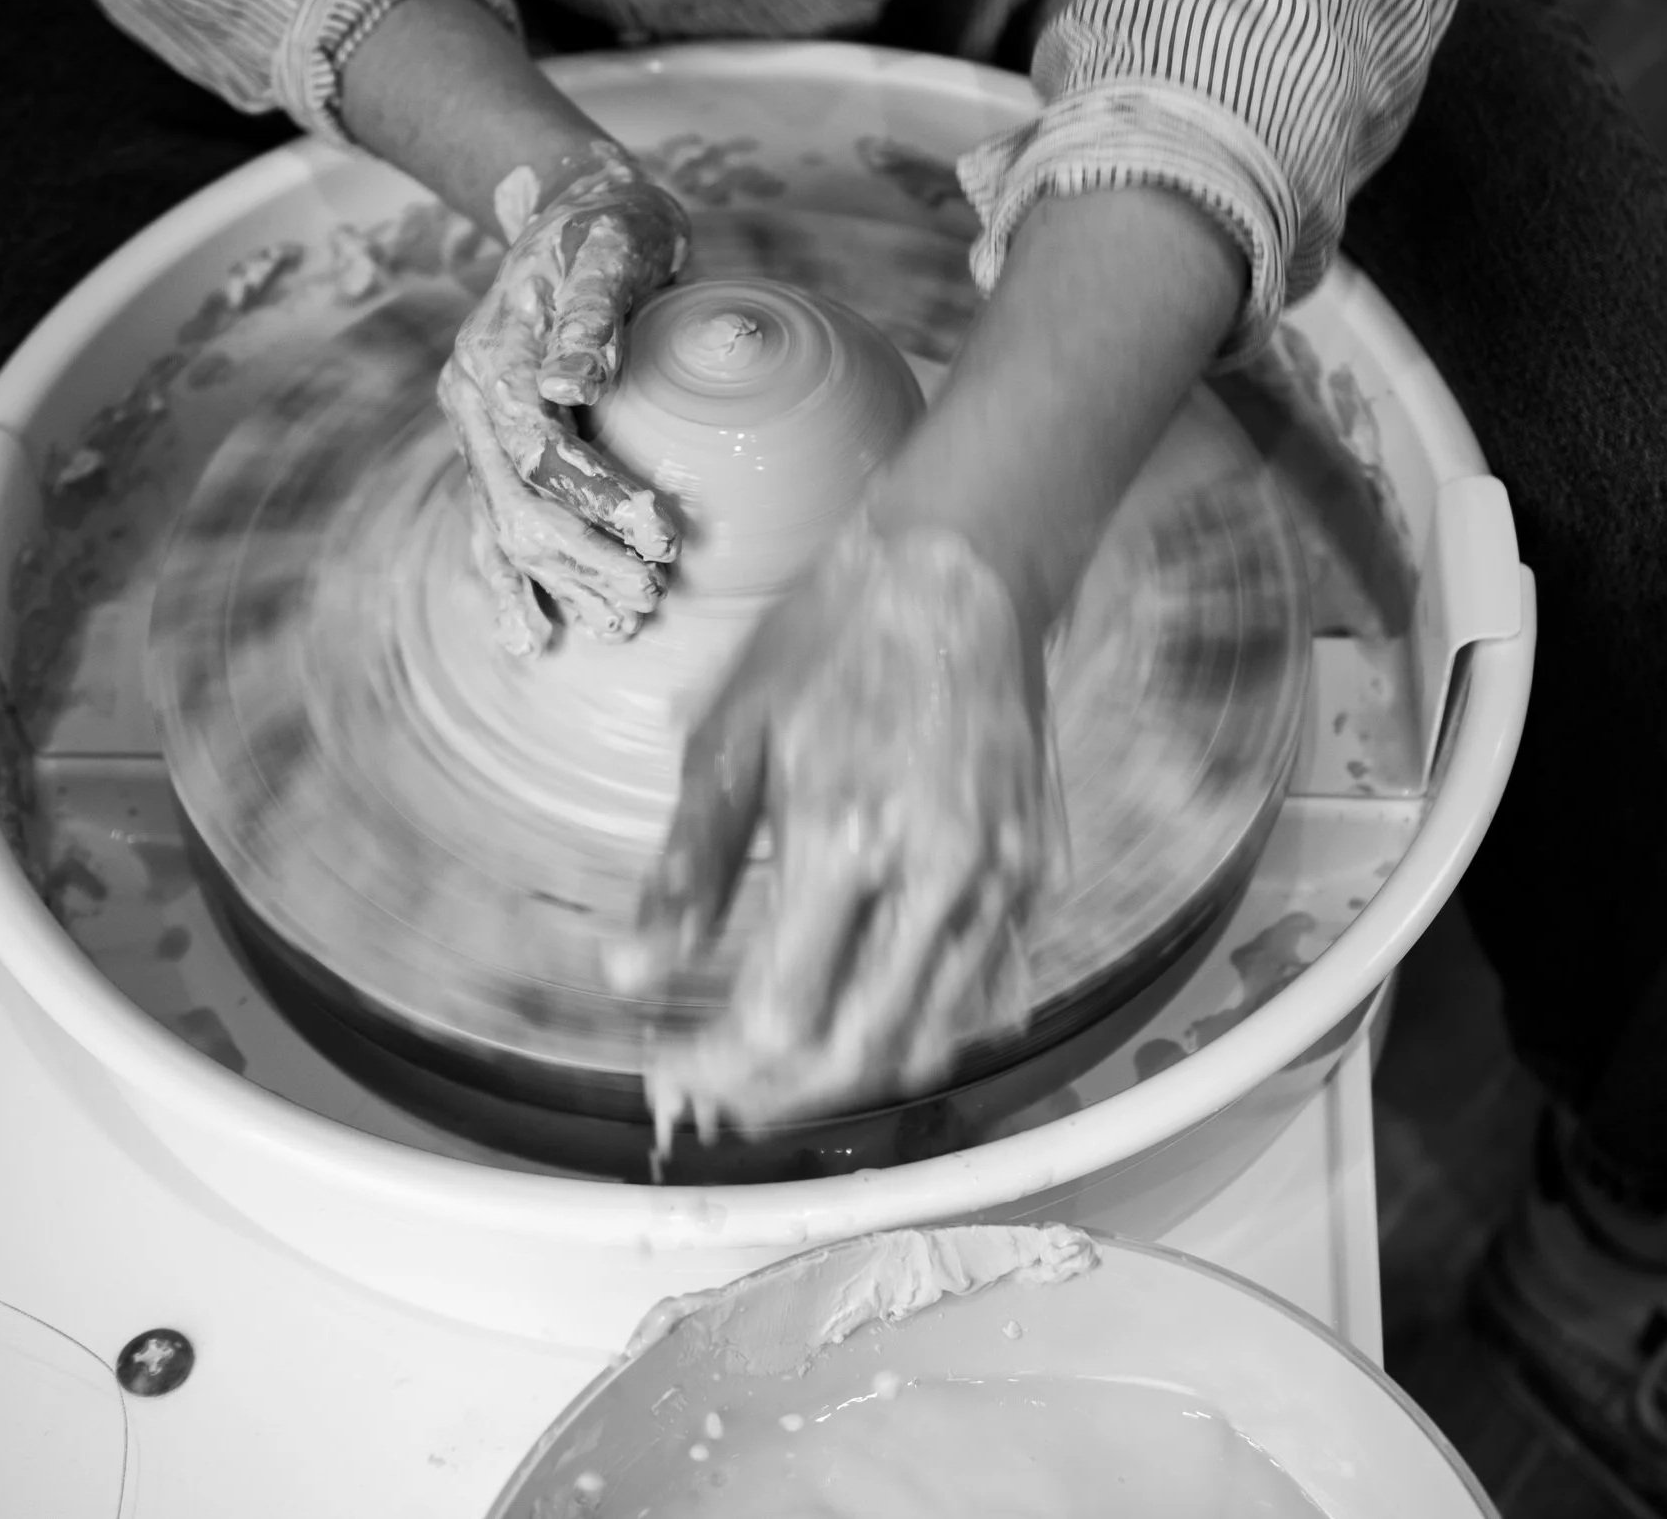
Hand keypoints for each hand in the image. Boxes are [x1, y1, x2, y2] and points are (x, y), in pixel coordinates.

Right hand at [437, 146, 689, 652]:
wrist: (574, 210)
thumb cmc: (608, 227)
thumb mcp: (611, 248)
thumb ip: (593, 315)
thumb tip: (570, 383)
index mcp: (494, 356)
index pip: (540, 449)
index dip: (599, 498)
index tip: (663, 532)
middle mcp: (471, 401)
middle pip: (516, 506)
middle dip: (581, 560)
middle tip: (649, 596)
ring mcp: (477, 431)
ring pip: (501, 529)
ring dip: (556, 586)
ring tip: (617, 627)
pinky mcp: (498, 449)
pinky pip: (494, 527)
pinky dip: (513, 584)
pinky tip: (534, 634)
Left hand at [624, 521, 1061, 1138]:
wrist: (960, 571)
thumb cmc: (831, 639)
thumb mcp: (730, 737)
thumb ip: (686, 870)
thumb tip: (631, 975)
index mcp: (847, 837)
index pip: (780, 1016)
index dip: (718, 1066)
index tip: (670, 1067)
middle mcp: (937, 873)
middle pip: (858, 1053)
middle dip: (777, 1095)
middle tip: (718, 1093)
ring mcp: (1000, 878)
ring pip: (929, 1039)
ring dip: (847, 1075)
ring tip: (778, 1071)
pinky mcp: (1035, 872)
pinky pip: (982, 993)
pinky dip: (917, 1030)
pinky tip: (862, 1015)